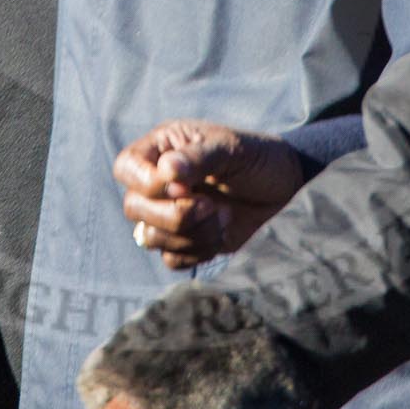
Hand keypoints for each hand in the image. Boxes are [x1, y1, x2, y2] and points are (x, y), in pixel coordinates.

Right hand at [114, 122, 303, 269]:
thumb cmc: (255, 156)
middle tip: (211, 204)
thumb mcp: (230, 149)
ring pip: (149, 238)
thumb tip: (167, 171)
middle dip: (173, 214)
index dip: (147, 184)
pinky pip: (171, 259)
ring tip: (222, 215)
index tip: (184, 186)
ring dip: (189, 234)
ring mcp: (169, 213)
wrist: (283, 184)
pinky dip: (197, 251)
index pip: (126, 168)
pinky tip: (221, 232)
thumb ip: (199, 158)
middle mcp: (158, 182)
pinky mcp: (185, 241)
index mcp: (161, 150)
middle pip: (133, 208)